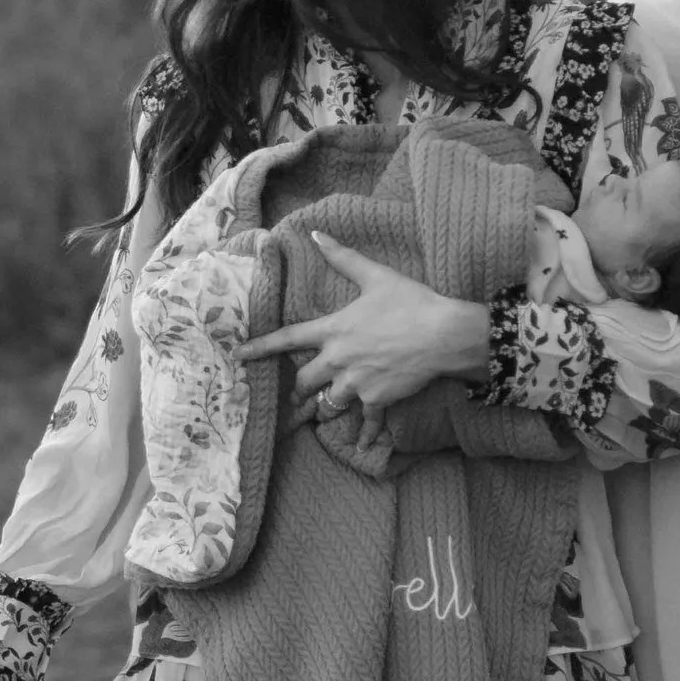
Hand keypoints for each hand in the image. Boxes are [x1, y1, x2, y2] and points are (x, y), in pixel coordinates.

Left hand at [240, 232, 489, 426]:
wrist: (442, 335)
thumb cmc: (410, 302)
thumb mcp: (375, 275)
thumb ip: (343, 257)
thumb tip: (317, 234)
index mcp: (333, 330)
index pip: (287, 339)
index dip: (260, 347)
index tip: (237, 355)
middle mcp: (338, 360)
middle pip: (304, 381)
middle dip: (299, 388)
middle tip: (296, 394)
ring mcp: (357, 382)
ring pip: (329, 403)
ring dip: (324, 408)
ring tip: (320, 413)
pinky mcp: (378, 398)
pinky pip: (366, 421)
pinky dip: (365, 435)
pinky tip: (364, 446)